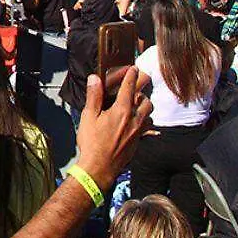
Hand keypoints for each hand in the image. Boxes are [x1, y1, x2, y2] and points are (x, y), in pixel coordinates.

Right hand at [74, 68, 151, 189]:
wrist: (99, 168)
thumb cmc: (92, 143)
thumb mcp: (88, 117)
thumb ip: (94, 96)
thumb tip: (95, 78)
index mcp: (121, 110)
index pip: (129, 87)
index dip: (131, 75)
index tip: (133, 68)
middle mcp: (134, 119)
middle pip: (145, 100)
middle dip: (140, 93)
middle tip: (132, 91)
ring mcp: (138, 131)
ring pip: (149, 113)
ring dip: (143, 108)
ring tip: (134, 107)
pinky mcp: (138, 141)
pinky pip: (147, 127)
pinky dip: (143, 121)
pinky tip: (135, 124)